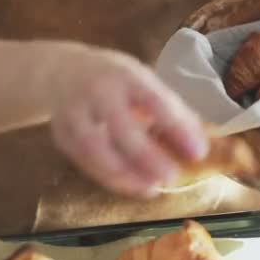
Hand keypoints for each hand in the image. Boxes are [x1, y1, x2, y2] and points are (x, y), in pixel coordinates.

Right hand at [45, 42, 208, 196]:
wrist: (60, 71)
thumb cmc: (116, 80)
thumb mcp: (143, 82)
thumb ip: (171, 111)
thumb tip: (199, 147)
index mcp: (126, 74)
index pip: (155, 101)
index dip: (178, 128)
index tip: (198, 152)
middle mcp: (97, 91)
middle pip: (120, 127)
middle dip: (147, 156)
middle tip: (172, 176)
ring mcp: (73, 112)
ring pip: (95, 148)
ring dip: (124, 174)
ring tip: (151, 188)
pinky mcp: (60, 134)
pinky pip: (84, 161)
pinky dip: (108, 177)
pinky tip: (130, 185)